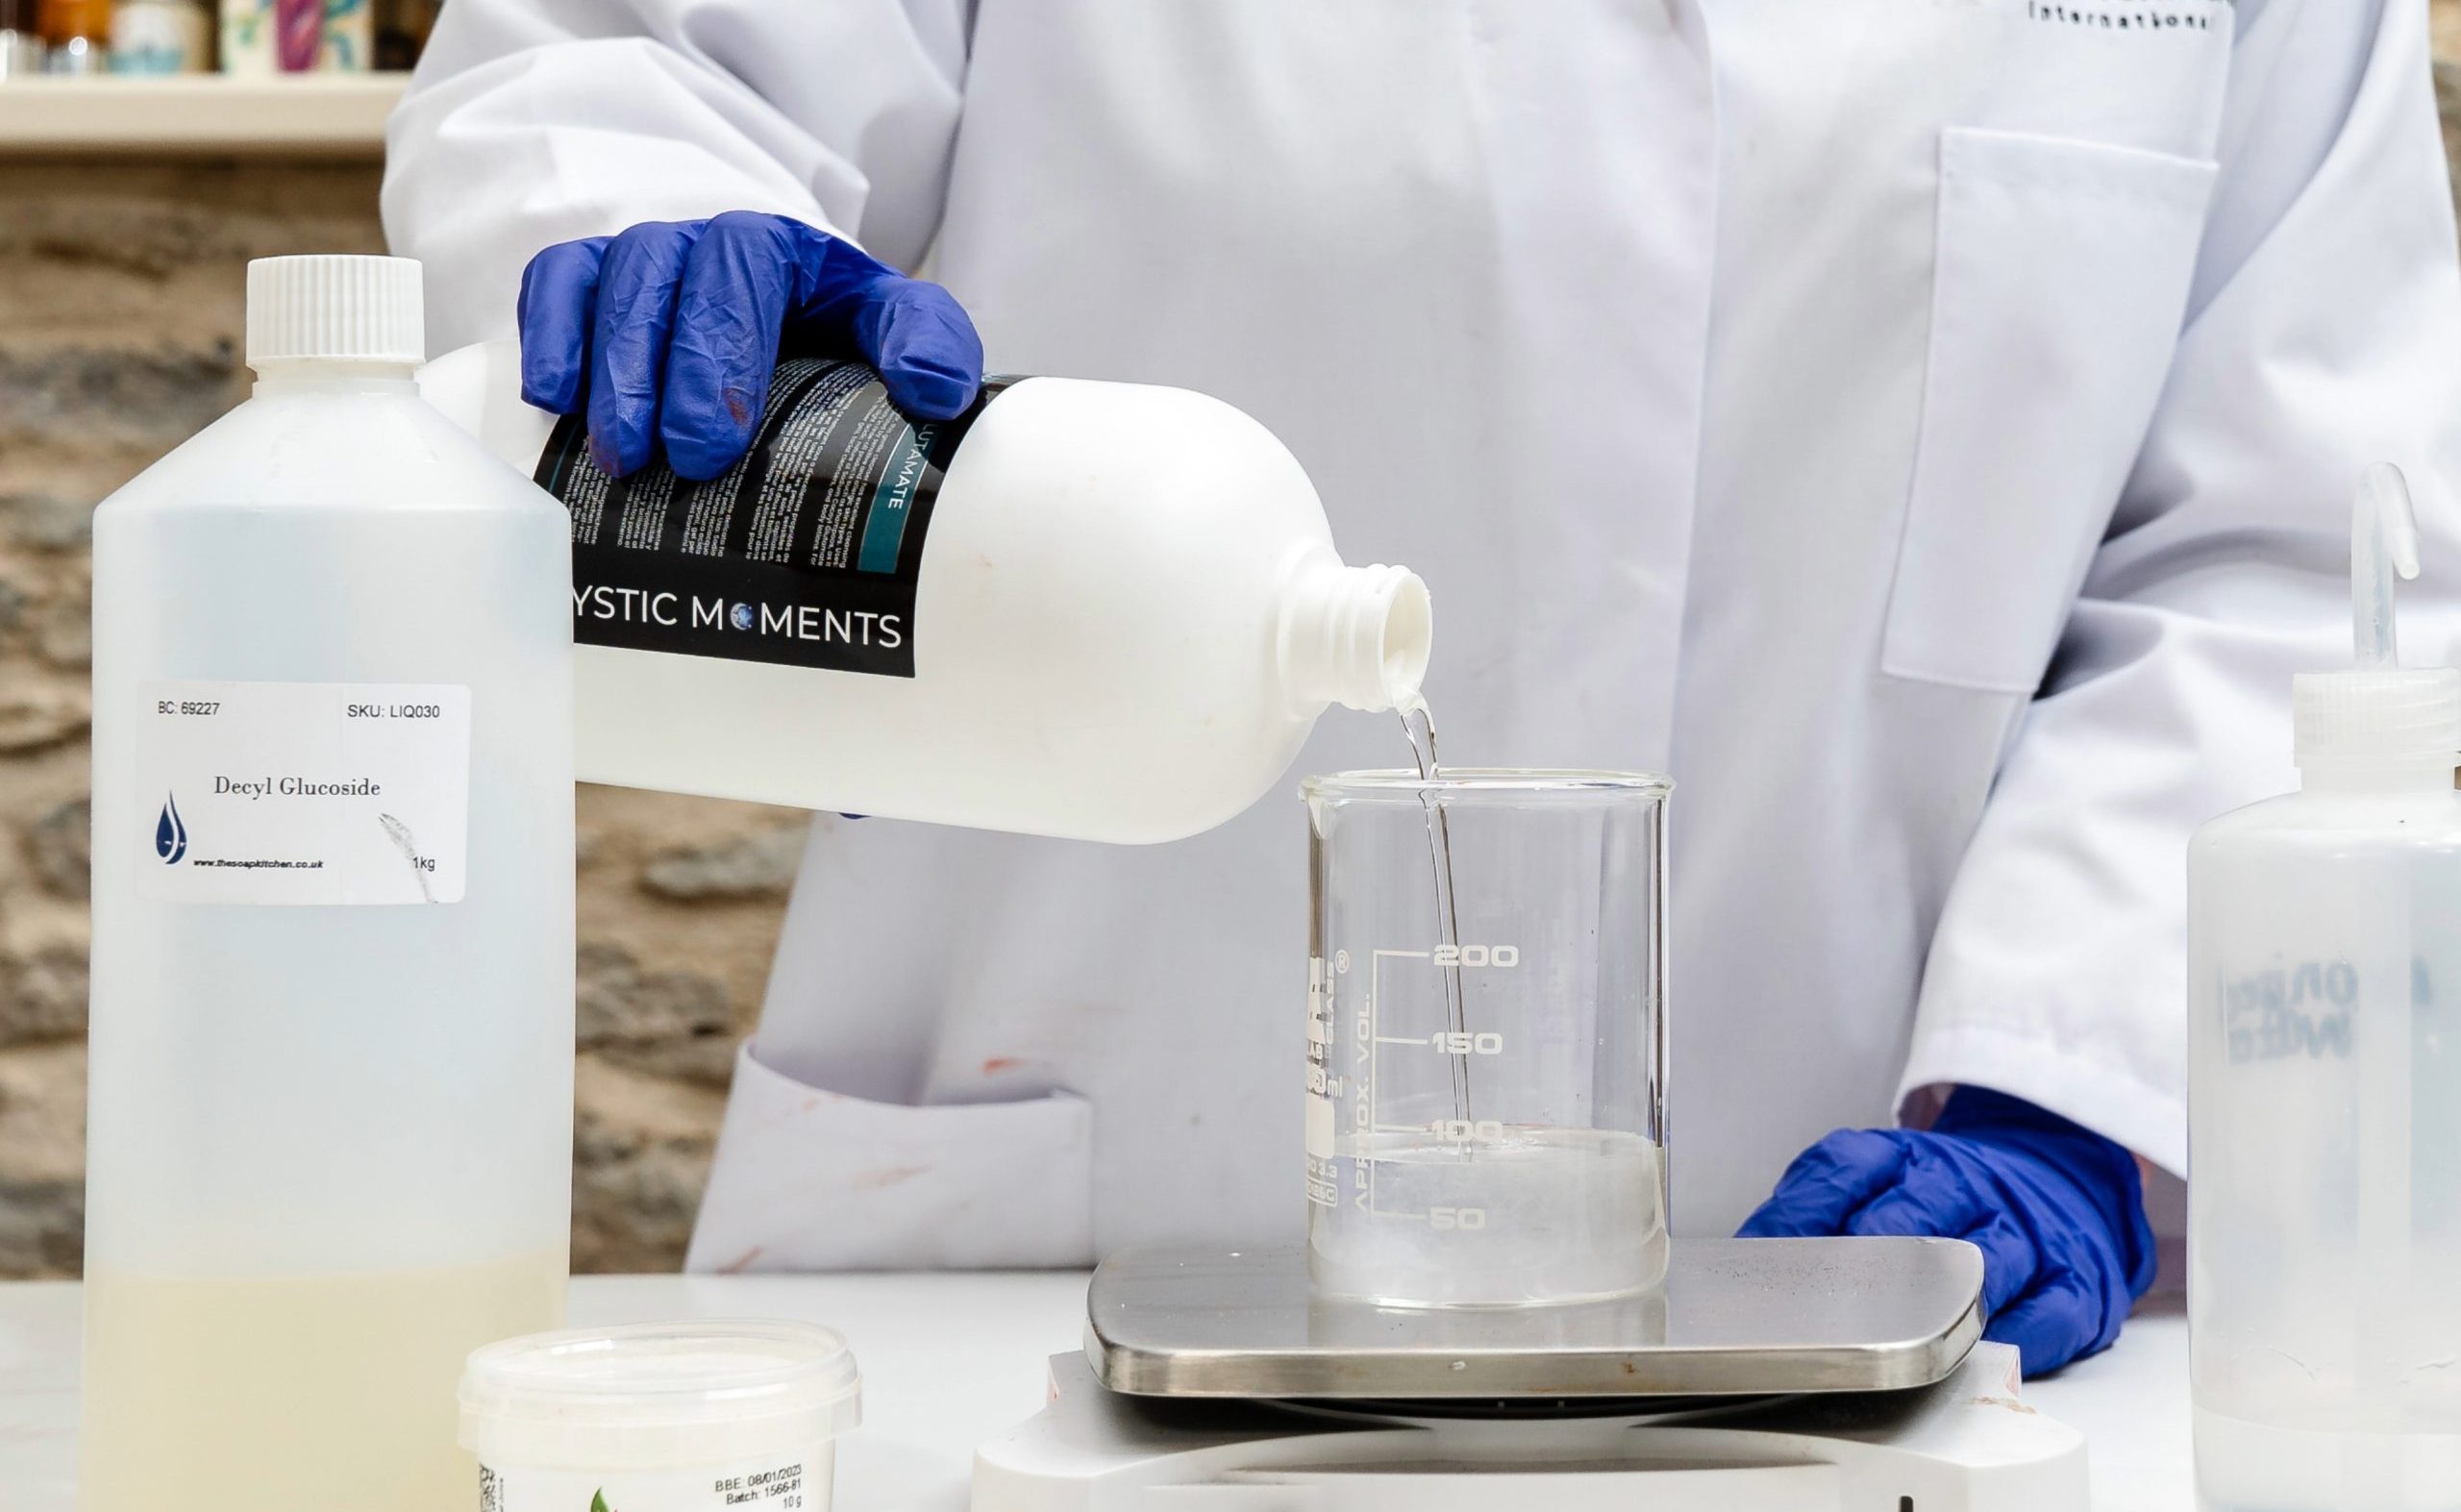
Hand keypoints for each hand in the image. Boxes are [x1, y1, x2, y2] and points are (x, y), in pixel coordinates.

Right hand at [517, 212, 983, 479]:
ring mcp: (646, 260)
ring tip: (615, 456)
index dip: (723, 351)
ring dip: (605, 370)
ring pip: (606, 282)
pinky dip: (547, 332)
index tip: (719, 440)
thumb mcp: (899, 332)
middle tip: (669, 459)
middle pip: (665, 278)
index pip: (747, 271)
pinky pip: (556, 282)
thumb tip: (933, 388)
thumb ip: (929, 343)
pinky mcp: (594, 281)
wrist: (804, 335)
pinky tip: (551, 398)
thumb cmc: (844, 340)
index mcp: (784, 250)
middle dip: (659, 373)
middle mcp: (706, 244)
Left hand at [1737, 1086, 2155, 1375]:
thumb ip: (1820, 1207)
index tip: (1764, 1262)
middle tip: (1824, 1301)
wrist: (2061, 1175)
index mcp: (1907, 1157)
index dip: (1801, 1217)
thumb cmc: (1951, 1194)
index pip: (1844, 1171)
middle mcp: (1966, 1186)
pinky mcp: (2074, 1282)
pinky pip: (2050, 1312)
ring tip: (1899, 1330)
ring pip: (1984, 1261)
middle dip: (1866, 1256)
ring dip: (1938, 1298)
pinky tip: (1982, 1353)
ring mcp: (2024, 1233)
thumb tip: (1748, 1258)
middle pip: (1911, 1215)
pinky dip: (2016, 1337)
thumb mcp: (1883, 1175)